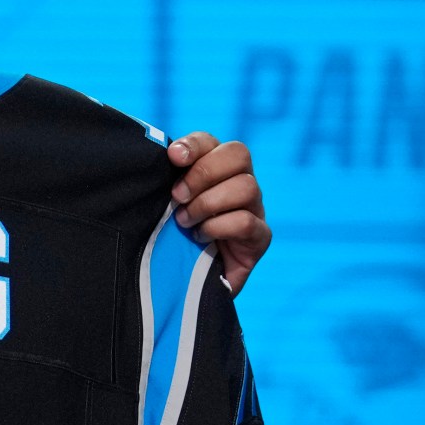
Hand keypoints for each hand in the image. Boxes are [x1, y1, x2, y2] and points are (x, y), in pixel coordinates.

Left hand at [168, 132, 270, 294]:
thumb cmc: (174, 238)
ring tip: (185, 221)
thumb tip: (163, 156)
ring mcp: (255, 209)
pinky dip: (218, 227)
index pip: (212, 142)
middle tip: (177, 197)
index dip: (194, 145)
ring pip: (246, 187)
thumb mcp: (166, 206)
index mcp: (217, 169)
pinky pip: (247, 222)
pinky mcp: (260, 237)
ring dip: (209, 203)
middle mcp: (240, 182)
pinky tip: (199, 237)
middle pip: (239, 154)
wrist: (188, 283)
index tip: (173, 158)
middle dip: (203, 173)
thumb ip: (166, 181)